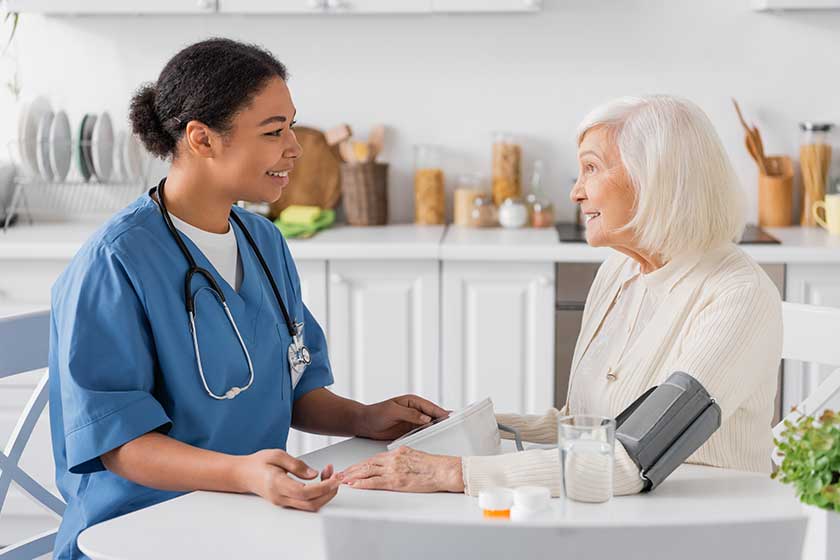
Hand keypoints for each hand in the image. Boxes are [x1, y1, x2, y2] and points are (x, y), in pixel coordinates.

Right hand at [236, 449, 340, 511]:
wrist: (243, 474)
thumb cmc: (258, 463)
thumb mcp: (276, 455)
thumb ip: (296, 464)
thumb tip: (314, 474)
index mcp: (277, 484)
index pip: (305, 492)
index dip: (323, 487)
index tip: (335, 478)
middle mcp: (281, 497)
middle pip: (311, 504)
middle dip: (329, 492)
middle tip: (337, 476)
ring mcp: (283, 502)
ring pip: (310, 505)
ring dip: (324, 493)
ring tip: (329, 474)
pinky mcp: (287, 502)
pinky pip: (306, 502)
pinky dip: (318, 494)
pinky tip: (321, 480)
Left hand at [339, 446, 463, 492]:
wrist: (443, 470)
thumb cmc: (434, 466)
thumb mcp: (416, 455)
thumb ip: (404, 458)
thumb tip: (398, 462)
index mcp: (398, 452)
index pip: (375, 458)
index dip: (361, 463)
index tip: (353, 467)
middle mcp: (393, 459)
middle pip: (367, 463)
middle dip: (352, 469)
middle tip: (340, 473)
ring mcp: (393, 469)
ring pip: (367, 472)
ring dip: (352, 476)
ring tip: (341, 480)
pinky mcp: (395, 481)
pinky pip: (374, 482)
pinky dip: (362, 483)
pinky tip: (354, 485)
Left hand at [356, 394, 447, 440]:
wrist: (364, 424)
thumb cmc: (375, 413)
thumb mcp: (393, 411)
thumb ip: (410, 414)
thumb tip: (425, 417)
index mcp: (412, 401)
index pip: (431, 407)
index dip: (441, 412)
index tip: (451, 417)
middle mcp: (414, 410)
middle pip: (433, 415)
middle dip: (443, 420)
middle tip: (454, 427)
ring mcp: (412, 421)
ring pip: (429, 425)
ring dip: (437, 429)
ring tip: (448, 434)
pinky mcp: (409, 430)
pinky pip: (422, 433)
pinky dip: (428, 436)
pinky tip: (434, 440)